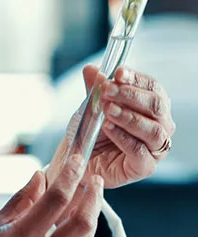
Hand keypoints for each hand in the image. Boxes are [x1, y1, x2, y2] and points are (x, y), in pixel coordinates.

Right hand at [0, 155, 103, 236]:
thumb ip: (22, 199)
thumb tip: (41, 176)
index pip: (56, 200)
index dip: (70, 176)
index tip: (77, 162)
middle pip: (82, 223)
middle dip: (94, 197)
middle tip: (95, 180)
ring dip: (91, 218)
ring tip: (90, 200)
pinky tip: (75, 225)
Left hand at [49, 65, 175, 189]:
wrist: (76, 161)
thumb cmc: (90, 133)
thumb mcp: (90, 107)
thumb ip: (94, 90)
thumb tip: (91, 68)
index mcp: (151, 108)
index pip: (153, 88)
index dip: (137, 78)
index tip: (118, 72)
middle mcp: (160, 126)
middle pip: (156, 106)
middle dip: (130, 95)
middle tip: (107, 90)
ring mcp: (154, 148)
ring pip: (153, 129)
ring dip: (128, 116)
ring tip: (107, 109)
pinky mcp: (144, 167)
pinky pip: (139, 151)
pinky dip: (123, 137)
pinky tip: (108, 128)